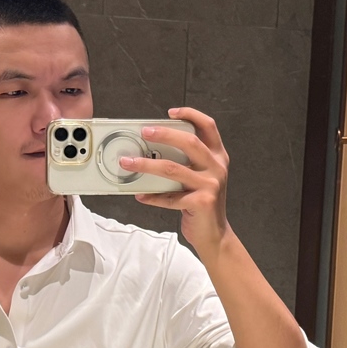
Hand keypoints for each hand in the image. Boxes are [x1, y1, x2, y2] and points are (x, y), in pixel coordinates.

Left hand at [118, 107, 229, 256]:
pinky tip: (141, 195)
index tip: (171, 112)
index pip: (208, 126)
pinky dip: (152, 196)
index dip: (191, 114)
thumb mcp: (201, 178)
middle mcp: (217, 168)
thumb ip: (187, 163)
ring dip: (146, 165)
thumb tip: (152, 152)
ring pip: (172, 169)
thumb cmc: (202, 205)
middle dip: (164, 134)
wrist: (215, 235)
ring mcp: (210, 185)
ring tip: (129, 163)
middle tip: (144, 132)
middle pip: (189, 142)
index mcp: (217, 157)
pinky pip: (169, 197)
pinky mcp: (201, 202)